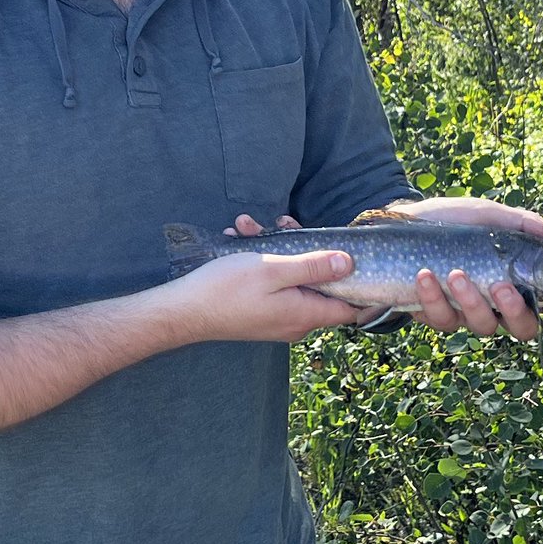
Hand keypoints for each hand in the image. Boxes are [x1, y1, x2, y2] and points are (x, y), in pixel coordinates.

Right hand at [164, 213, 358, 342]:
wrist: (183, 311)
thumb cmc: (227, 290)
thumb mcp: (274, 270)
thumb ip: (313, 265)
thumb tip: (349, 263)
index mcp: (305, 314)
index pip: (350, 308)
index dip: (359, 282)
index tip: (356, 255)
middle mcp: (295, 320)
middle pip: (317, 282)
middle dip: (302, 248)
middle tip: (280, 223)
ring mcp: (276, 316)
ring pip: (289, 277)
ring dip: (272, 248)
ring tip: (247, 227)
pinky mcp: (259, 310)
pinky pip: (271, 283)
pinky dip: (258, 261)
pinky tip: (237, 240)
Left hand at [386, 196, 542, 339]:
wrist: (401, 222)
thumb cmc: (451, 219)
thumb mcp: (486, 214)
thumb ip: (521, 224)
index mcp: (516, 278)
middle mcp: (496, 302)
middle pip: (522, 328)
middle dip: (516, 311)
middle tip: (502, 286)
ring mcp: (466, 311)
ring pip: (483, 326)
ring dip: (472, 301)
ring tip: (456, 273)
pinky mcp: (435, 314)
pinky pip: (442, 319)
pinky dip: (434, 297)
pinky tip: (425, 274)